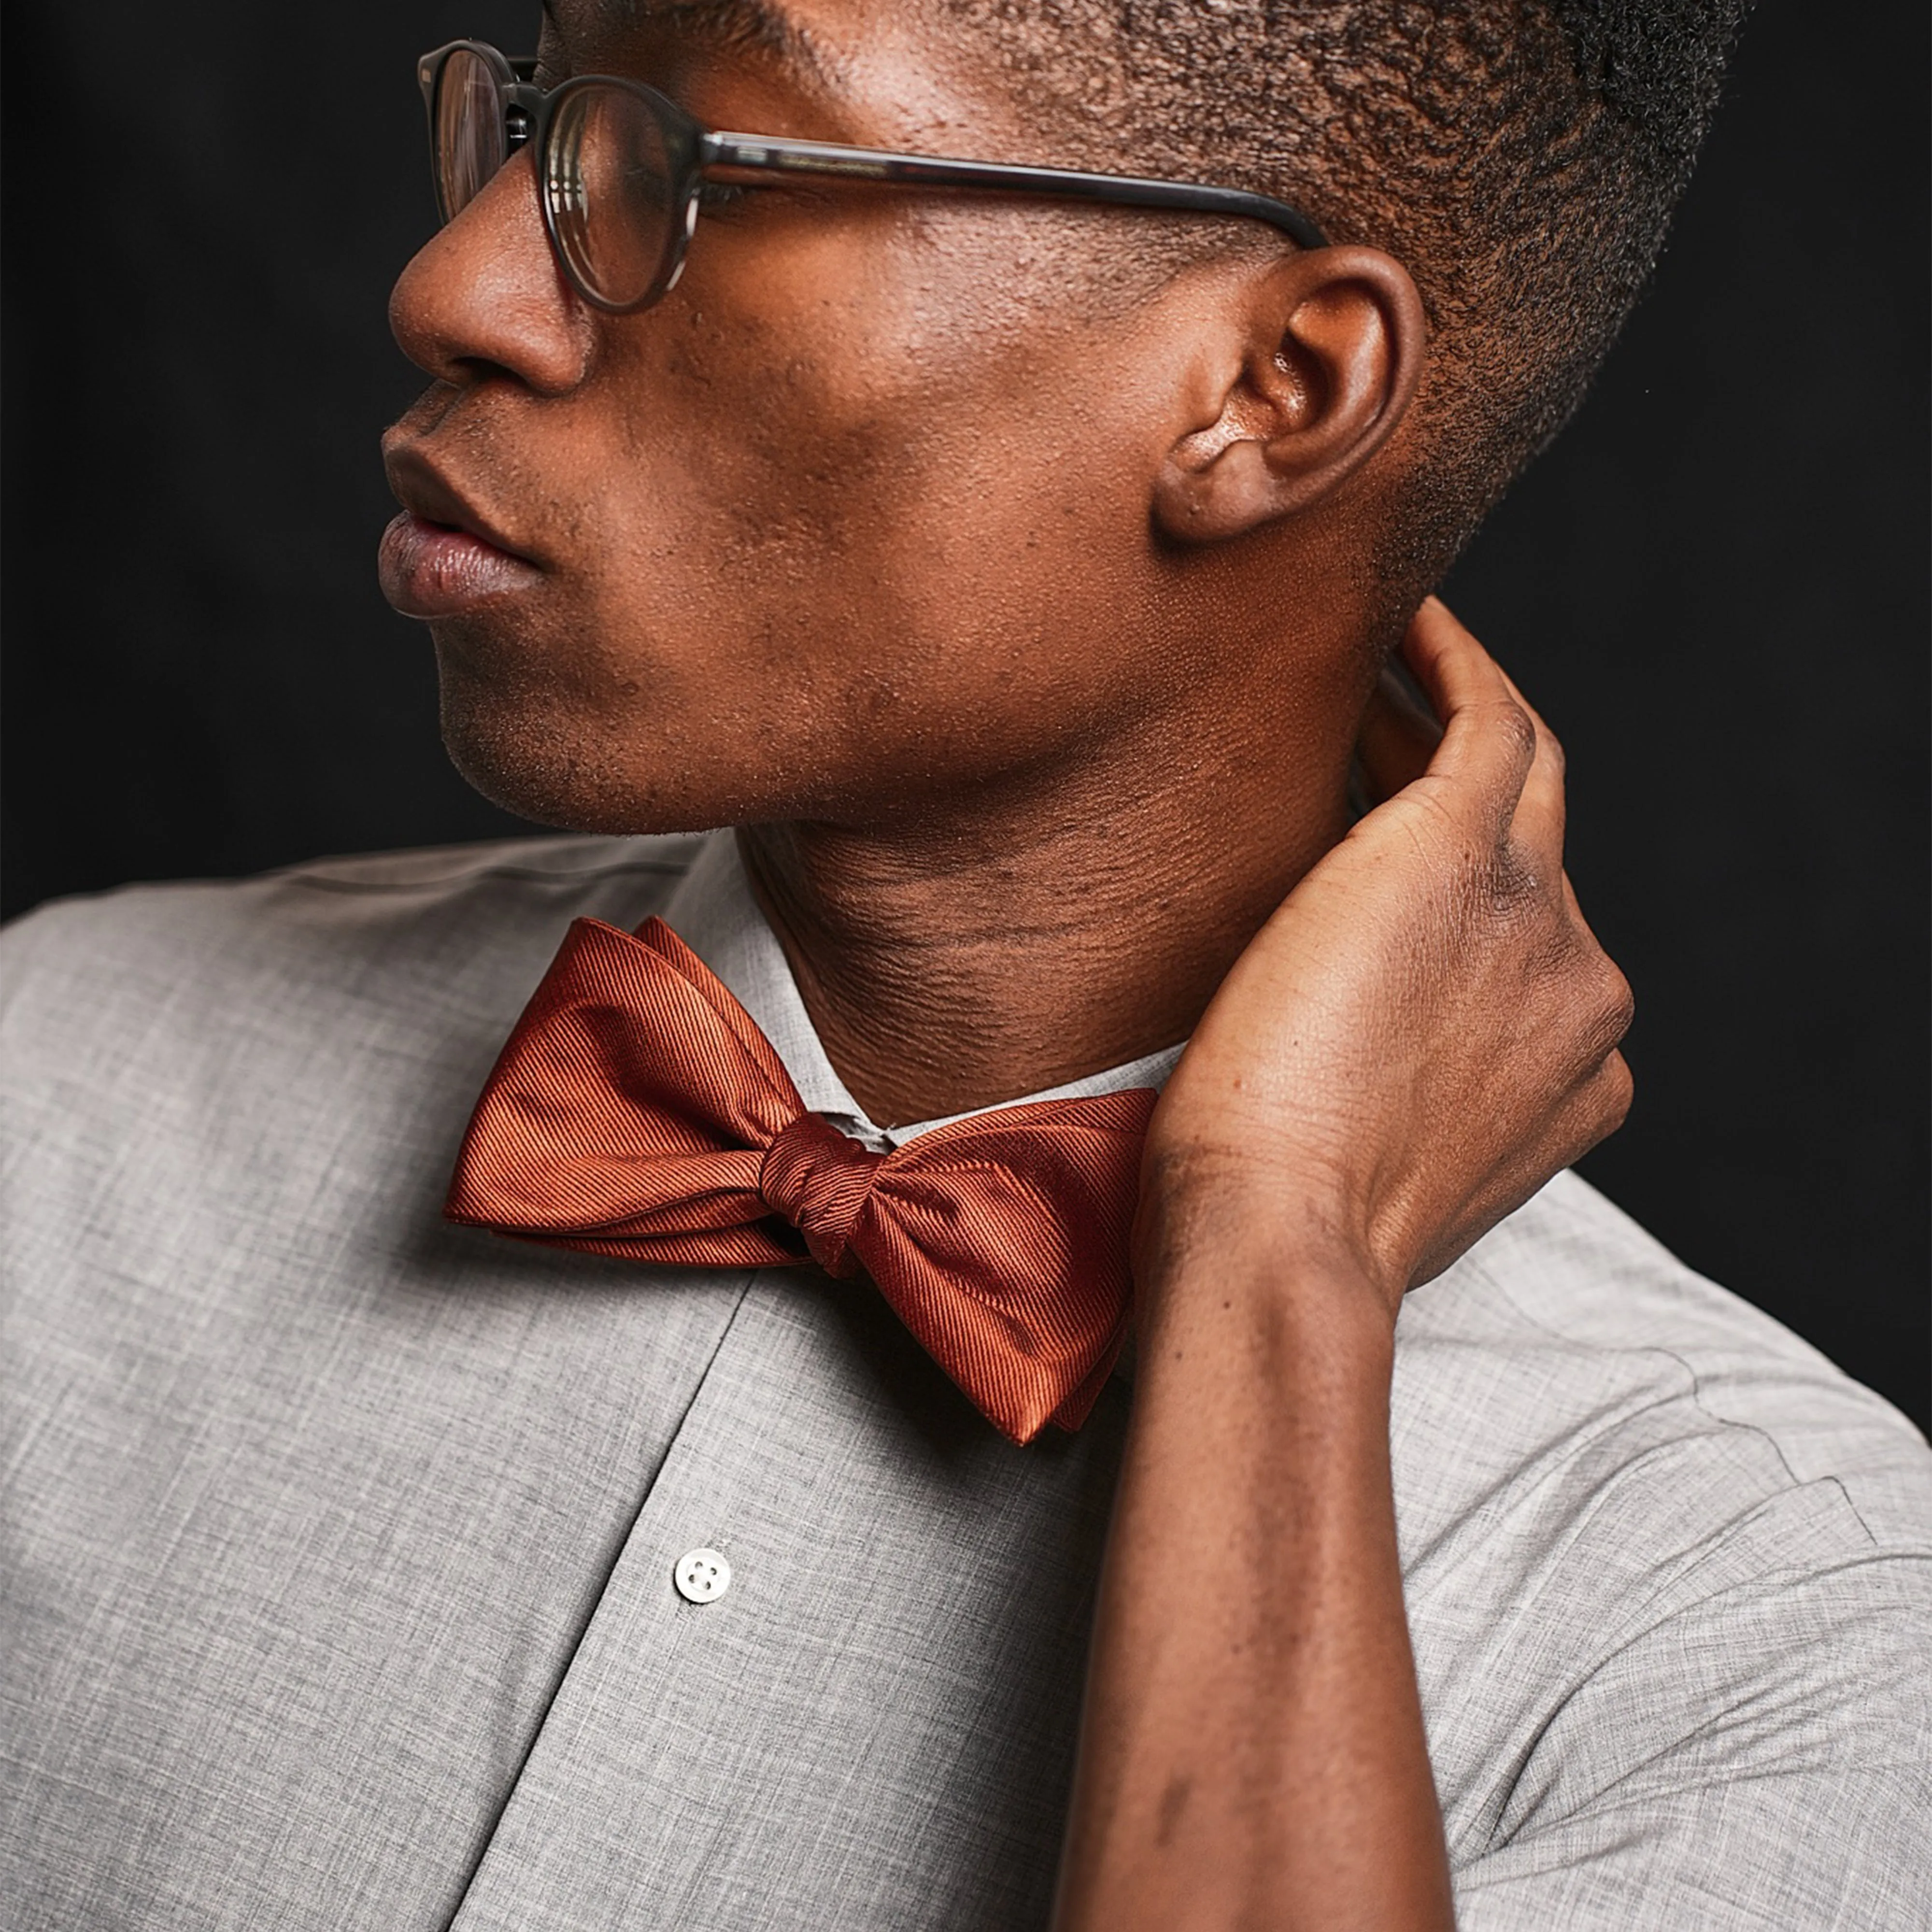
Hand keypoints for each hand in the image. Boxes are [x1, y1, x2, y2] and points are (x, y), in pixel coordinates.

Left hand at [1140, 596, 1632, 1313]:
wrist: (1277, 1239)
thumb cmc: (1284, 1225)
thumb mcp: (1385, 1160)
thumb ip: (1411, 1090)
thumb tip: (1338, 1040)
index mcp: (1574, 1073)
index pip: (1526, 942)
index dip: (1456, 884)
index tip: (1371, 843)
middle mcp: (1583, 988)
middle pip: (1531, 844)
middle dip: (1448, 784)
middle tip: (1362, 732)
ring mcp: (1540, 916)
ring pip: (1519, 769)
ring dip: (1452, 706)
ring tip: (1378, 661)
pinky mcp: (1461, 854)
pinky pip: (1487, 717)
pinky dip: (1450, 661)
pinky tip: (1405, 621)